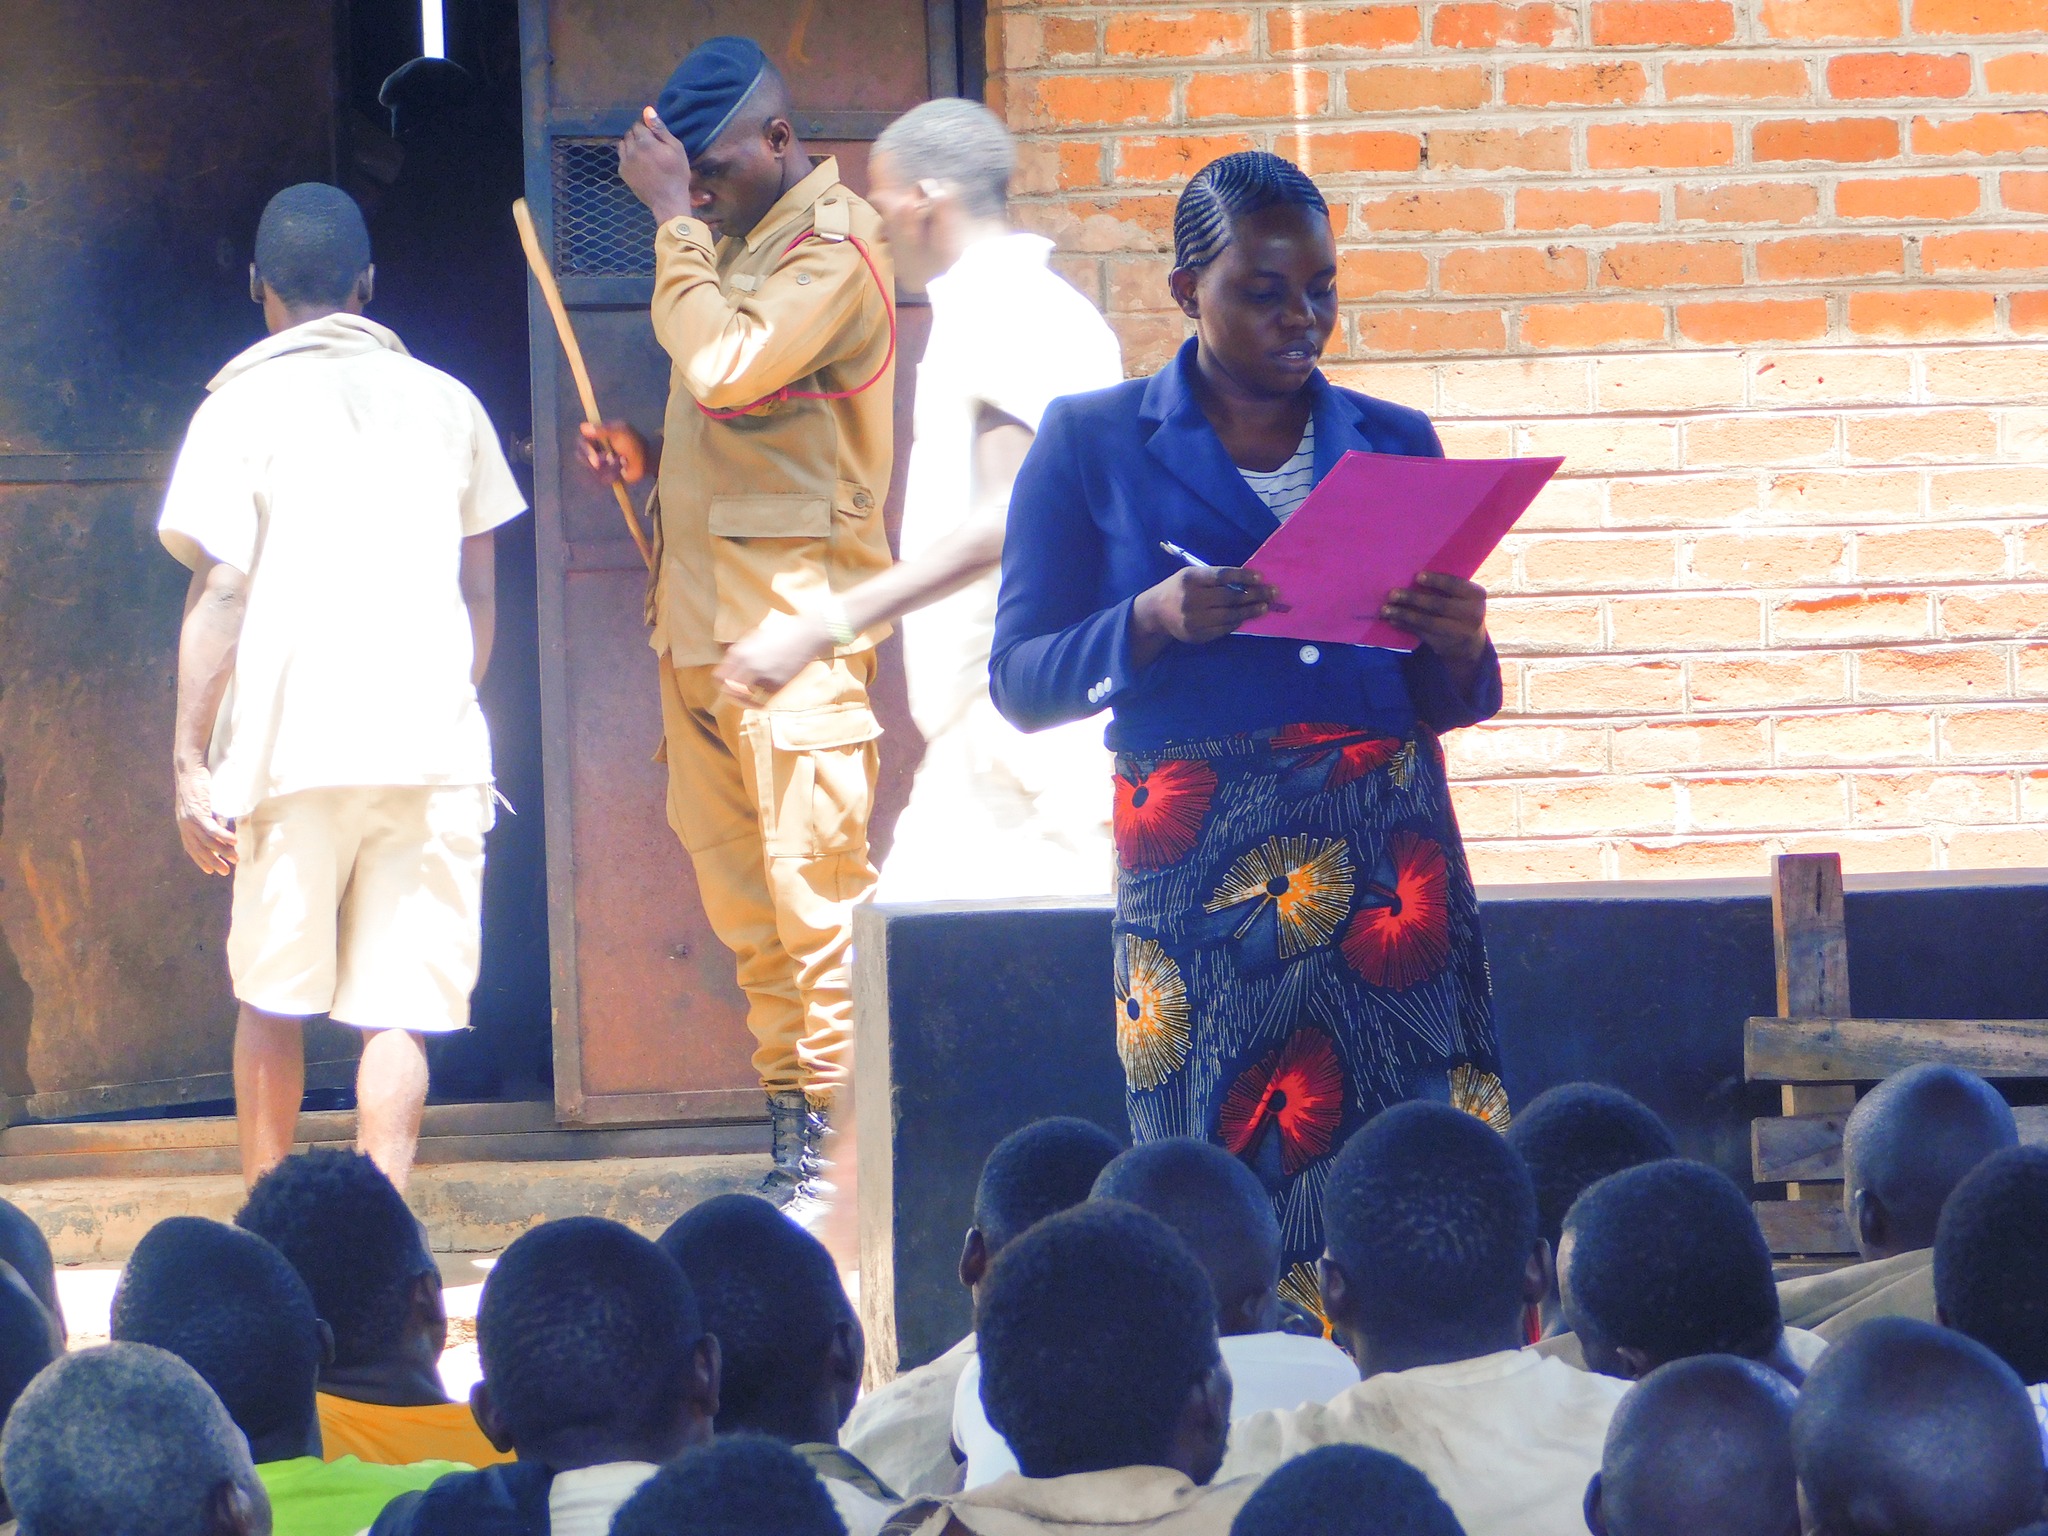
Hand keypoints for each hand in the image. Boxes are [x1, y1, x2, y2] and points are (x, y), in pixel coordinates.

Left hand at [175, 765, 236, 875]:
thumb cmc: (196, 783)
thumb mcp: (200, 803)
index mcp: (184, 824)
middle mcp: (185, 824)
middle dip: (213, 862)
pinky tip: (234, 842)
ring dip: (223, 851)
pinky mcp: (198, 812)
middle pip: (200, 849)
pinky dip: (223, 836)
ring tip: (235, 859)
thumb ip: (206, 814)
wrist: (188, 768)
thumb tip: (219, 821)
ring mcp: (191, 819)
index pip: (191, 847)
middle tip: (226, 872)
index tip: (210, 870)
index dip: (200, 860)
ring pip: (208, 841)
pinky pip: (211, 829)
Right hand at [579, 421, 652, 485]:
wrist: (646, 460)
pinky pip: (600, 480)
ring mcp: (598, 463)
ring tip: (621, 462)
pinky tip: (621, 471)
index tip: (596, 458)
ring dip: (609, 468)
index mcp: (595, 436)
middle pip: (582, 458)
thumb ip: (602, 429)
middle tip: (611, 460)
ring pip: (592, 470)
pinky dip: (612, 475)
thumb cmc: (634, 442)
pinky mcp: (604, 475)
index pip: (581, 443)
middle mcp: (593, 449)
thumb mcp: (620, 431)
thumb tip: (583, 427)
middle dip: (597, 462)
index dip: (586, 451)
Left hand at [619, 106, 693, 225]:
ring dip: (632, 144)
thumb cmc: (677, 174)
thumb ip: (660, 129)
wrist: (668, 201)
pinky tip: (640, 164)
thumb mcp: (676, 148)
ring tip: (644, 154)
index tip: (656, 138)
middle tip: (651, 146)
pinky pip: (622, 157)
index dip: (647, 129)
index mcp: (645, 141)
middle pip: (630, 133)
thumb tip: (647, 110)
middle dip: (639, 135)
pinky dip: (629, 156)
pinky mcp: (622, 172)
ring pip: (623, 143)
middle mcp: (631, 149)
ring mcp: (625, 161)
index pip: (639, 125)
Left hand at [714, 613, 833, 703]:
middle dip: (727, 691)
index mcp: (740, 653)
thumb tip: (726, 666)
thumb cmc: (780, 633)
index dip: (718, 681)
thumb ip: (738, 652)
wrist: (807, 635)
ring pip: (742, 698)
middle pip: (727, 689)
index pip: (718, 676)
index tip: (722, 682)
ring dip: (740, 698)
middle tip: (730, 692)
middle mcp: (749, 666)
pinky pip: (759, 702)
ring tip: (741, 698)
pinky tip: (754, 700)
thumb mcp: (754, 637)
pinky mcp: (777, 686)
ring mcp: (764, 677)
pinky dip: (755, 703)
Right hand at [1131, 567, 1278, 663]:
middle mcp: (1191, 599)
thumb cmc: (1179, 588)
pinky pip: (1222, 629)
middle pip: (1229, 597)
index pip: (1221, 576)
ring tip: (1265, 606)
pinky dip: (1236, 622)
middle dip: (1254, 594)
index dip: (1243, 576)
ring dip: (1250, 611)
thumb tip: (1248, 581)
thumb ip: (1214, 578)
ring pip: (1229, 615)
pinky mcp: (1196, 635)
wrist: (1156, 612)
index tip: (1260, 577)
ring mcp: (1193, 620)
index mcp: (1190, 579)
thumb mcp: (1191, 575)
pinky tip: (1246, 617)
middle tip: (1272, 593)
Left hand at [1383, 572, 1488, 663]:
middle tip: (1393, 594)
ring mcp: (1458, 632)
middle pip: (1439, 605)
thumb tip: (1413, 575)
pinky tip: (1392, 620)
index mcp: (1476, 595)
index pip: (1456, 585)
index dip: (1437, 581)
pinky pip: (1421, 633)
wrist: (1469, 643)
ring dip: (1404, 615)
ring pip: (1427, 622)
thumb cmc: (1460, 608)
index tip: (1417, 576)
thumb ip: (1448, 587)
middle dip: (1413, 599)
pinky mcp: (1444, 644)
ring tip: (1386, 609)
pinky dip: (1405, 626)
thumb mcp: (1463, 596)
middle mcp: (1471, 614)